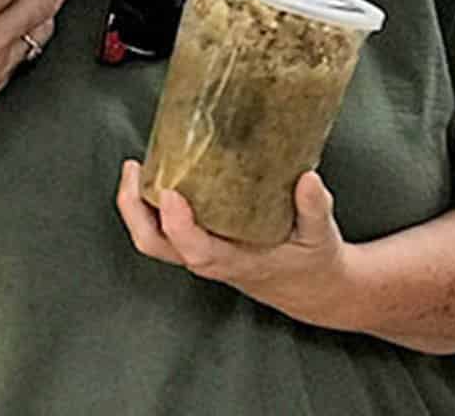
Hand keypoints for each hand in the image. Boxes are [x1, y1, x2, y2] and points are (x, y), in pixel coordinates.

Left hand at [116, 160, 353, 328]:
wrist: (309, 287)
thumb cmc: (311, 261)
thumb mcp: (320, 237)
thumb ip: (314, 209)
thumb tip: (308, 179)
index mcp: (234, 261)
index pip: (195, 250)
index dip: (177, 224)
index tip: (170, 193)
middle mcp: (208, 258)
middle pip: (154, 244)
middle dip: (134, 210)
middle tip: (134, 169)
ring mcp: (198, 250)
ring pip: (151, 237)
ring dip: (135, 204)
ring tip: (136, 166)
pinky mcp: (196, 239)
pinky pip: (160, 226)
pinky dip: (149, 202)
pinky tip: (155, 171)